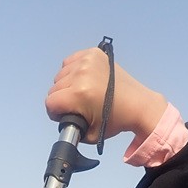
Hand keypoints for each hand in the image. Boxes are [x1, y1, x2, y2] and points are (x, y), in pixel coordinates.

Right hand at [45, 48, 167, 144]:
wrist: (137, 104)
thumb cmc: (116, 119)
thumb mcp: (89, 134)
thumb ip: (69, 126)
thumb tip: (60, 117)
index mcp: (79, 94)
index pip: (50, 102)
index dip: (55, 113)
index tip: (65, 114)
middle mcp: (81, 74)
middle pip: (54, 88)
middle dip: (62, 99)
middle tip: (78, 105)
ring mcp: (87, 61)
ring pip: (60, 74)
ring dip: (67, 85)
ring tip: (83, 92)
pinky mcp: (93, 53)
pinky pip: (70, 61)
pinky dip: (73, 71)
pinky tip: (85, 80)